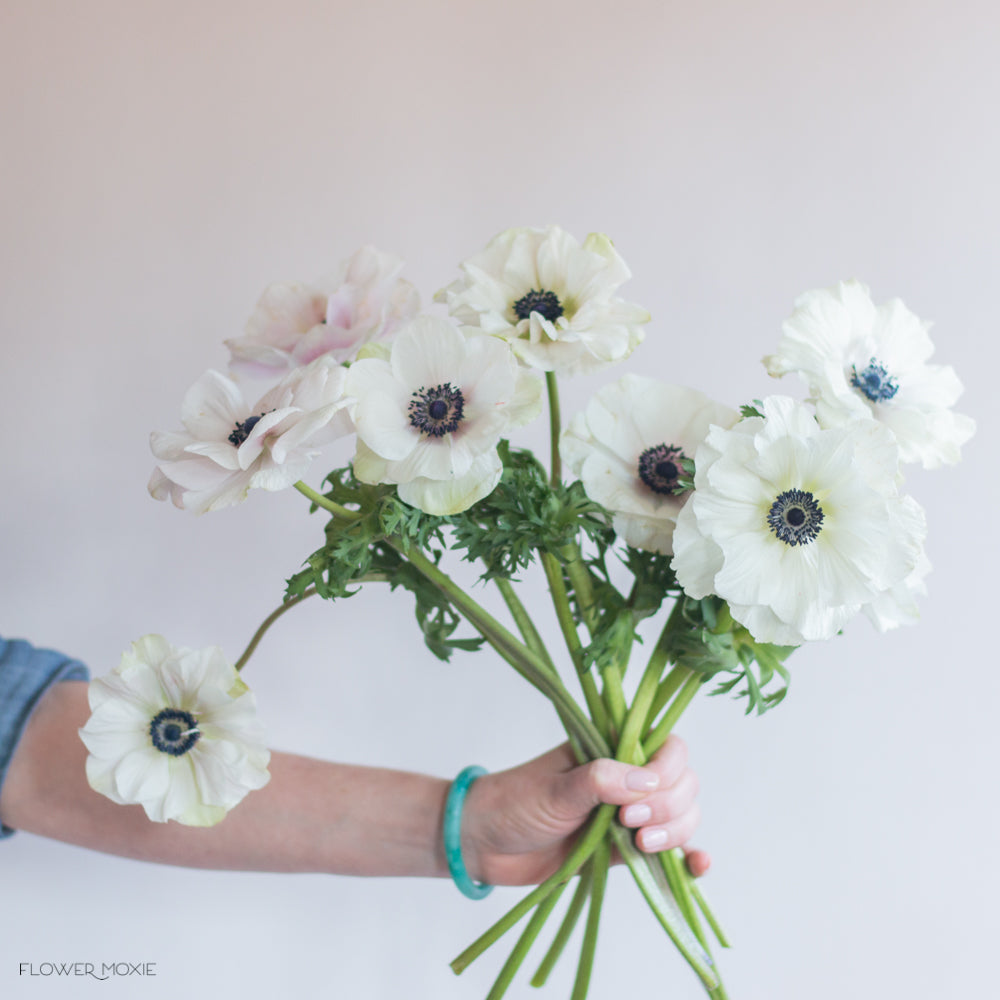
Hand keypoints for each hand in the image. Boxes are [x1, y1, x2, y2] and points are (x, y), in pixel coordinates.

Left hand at [461, 735, 708, 886]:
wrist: (488, 845)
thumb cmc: (515, 803)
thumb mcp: (556, 787)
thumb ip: (600, 781)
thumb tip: (646, 782)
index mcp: (612, 747)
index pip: (668, 747)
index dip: (666, 771)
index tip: (637, 796)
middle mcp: (628, 776)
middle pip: (683, 783)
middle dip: (668, 806)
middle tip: (628, 822)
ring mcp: (631, 814)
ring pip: (683, 816)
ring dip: (676, 832)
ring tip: (638, 844)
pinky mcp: (628, 849)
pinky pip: (673, 851)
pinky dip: (691, 857)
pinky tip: (698, 864)